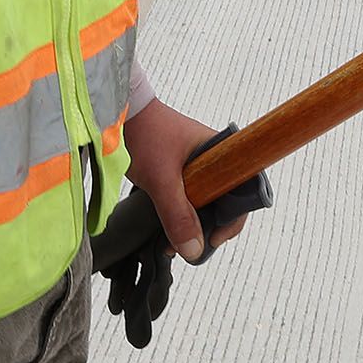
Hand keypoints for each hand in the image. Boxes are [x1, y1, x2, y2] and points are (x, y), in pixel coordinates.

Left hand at [123, 97, 252, 264]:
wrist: (117, 112)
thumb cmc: (145, 134)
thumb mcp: (162, 180)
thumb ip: (177, 215)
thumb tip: (194, 250)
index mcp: (223, 153)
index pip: (244, 192)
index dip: (232, 219)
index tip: (213, 238)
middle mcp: (215, 159)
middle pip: (224, 202)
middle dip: (209, 227)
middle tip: (190, 245)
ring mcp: (197, 164)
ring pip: (204, 202)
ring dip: (191, 223)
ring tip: (172, 242)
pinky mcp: (180, 170)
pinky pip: (189, 197)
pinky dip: (180, 214)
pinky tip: (165, 229)